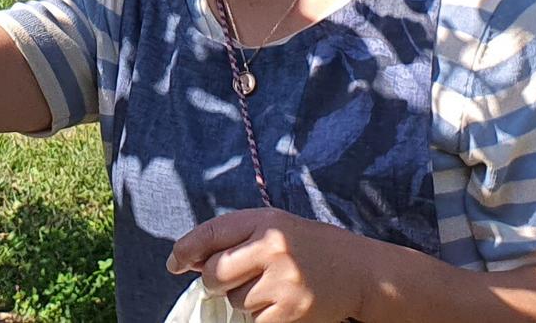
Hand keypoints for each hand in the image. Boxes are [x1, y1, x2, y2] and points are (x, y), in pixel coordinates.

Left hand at [166, 208, 373, 322]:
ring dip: (245, 300)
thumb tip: (186, 261)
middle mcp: (274, 248)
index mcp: (266, 221)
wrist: (360, 272)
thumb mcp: (275, 228)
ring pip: (235, 300)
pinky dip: (263, 316)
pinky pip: (254, 320)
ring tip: (274, 287)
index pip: (210, 233)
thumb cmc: (310, 248)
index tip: (174, 262)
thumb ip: (235, 238)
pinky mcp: (291, 312)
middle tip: (235, 279)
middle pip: (214, 273)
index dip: (185, 250)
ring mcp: (283, 282)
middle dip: (216, 281)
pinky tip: (282, 303)